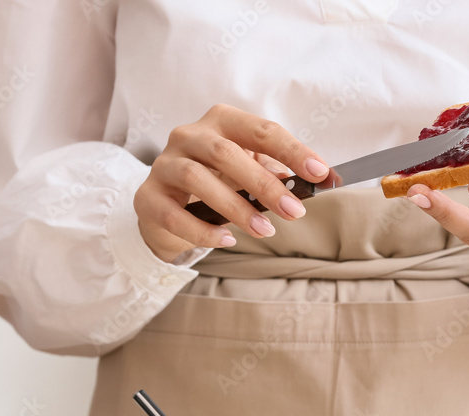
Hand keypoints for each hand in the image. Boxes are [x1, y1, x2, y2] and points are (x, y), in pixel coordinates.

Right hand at [133, 104, 330, 261]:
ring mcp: (164, 164)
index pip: (260, 130)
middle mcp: (188, 136)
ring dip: (236, 207)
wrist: (167, 210)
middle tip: (294, 211)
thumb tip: (319, 178)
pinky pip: (174, 214)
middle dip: (265, 183)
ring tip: (265, 230)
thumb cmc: (216, 184)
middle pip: (226, 152)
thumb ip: (278, 173)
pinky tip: (226, 239)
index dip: (292, 151)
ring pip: (197, 178)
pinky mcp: (148, 197)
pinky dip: (203, 230)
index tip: (320, 173)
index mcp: (220, 122)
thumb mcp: (248, 174)